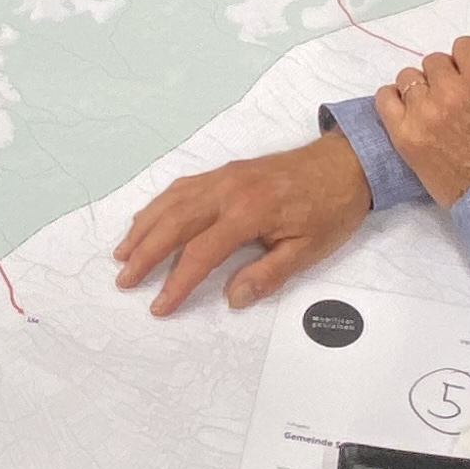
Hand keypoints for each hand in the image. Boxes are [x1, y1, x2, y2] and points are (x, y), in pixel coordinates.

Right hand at [113, 132, 371, 313]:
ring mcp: (224, 176)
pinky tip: (149, 219)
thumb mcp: (309, 250)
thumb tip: (232, 298)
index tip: (160, 306)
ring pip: (171, 202)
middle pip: (174, 223)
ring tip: (123, 253)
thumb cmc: (332, 209)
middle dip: (145, 254)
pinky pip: (183, 187)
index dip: (177, 282)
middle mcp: (228, 190)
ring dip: (144, 227)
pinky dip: (159, 204)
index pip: (200, 253)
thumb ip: (268, 274)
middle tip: (124, 280)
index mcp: (248, 213)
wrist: (347, 162)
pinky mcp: (227, 170)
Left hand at [373, 30, 469, 207]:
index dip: (467, 61)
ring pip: (409, 77)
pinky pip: (385, 98)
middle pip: (435, 61)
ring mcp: (425, 112)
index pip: (463, 45)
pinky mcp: (405, 134)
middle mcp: (453, 90)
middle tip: (454, 100)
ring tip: (432, 109)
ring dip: (420, 88)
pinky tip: (407, 111)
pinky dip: (393, 100)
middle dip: (445, 76)